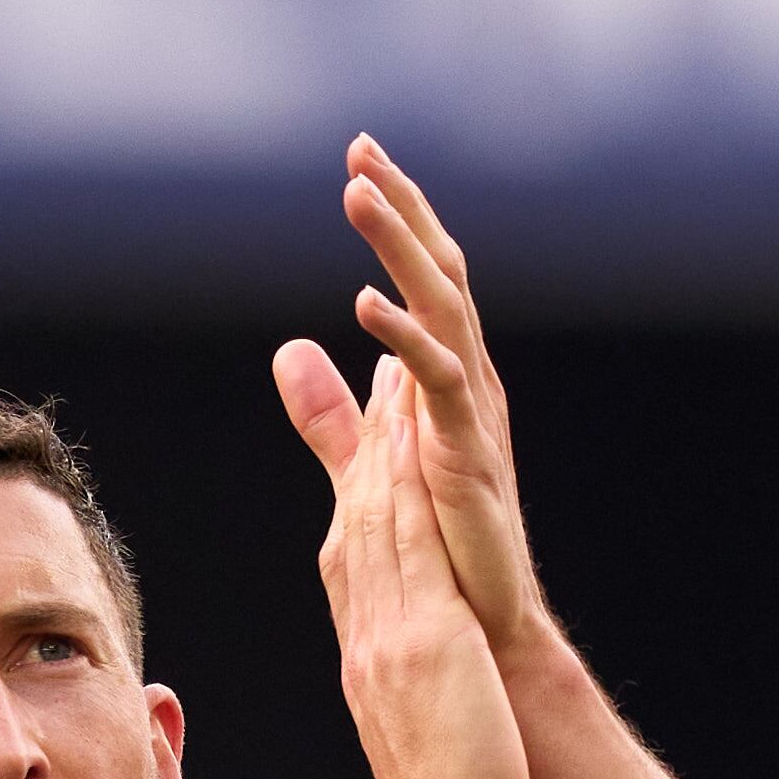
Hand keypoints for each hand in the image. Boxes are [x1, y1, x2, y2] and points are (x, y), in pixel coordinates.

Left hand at [273, 136, 544, 659]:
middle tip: (361, 149)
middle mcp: (467, 384)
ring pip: (443, 309)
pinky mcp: (468, 456)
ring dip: (400, 249)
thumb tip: (292, 351)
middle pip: (439, 273)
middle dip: (402, 209)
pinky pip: (439, 383)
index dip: (397, 217)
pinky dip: (404, 340)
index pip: (424, 277)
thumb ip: (331, 412)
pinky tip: (363, 306)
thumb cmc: (442, 550)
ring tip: (359, 196)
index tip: (359, 158)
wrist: (486, 629)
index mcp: (446, 378)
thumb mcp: (371, 462)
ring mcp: (472, 417)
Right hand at [288, 354, 531, 778]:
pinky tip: (412, 424)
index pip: (357, 558)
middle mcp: (368, 635)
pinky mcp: (425, 633)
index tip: (366, 434)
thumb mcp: (427, 750)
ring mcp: (390, 631)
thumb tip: (415, 707)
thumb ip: (419, 710)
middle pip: (357, 518)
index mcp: (368, 660)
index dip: (358, 488)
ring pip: (377, 513)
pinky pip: (409, 538)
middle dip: (359, 438)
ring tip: (389, 363)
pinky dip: (405, 476)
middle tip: (364, 365)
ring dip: (380, 432)